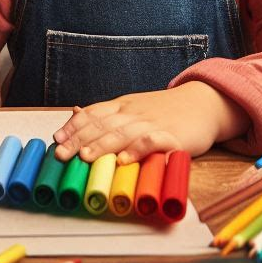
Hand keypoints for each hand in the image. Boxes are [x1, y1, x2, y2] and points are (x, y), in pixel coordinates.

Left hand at [51, 82, 243, 163]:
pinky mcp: (173, 136)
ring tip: (85, 157)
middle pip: (102, 125)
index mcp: (122, 106)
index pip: (93, 114)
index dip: (74, 126)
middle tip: (61, 154)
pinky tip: (124, 160)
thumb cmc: (165, 110)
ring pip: (123, 133)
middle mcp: (134, 113)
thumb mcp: (133, 107)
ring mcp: (153, 123)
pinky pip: (152, 141)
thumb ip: (106, 113)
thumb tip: (74, 113)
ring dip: (102, 145)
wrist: (204, 102)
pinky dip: (137, 149)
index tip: (57, 139)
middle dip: (79, 140)